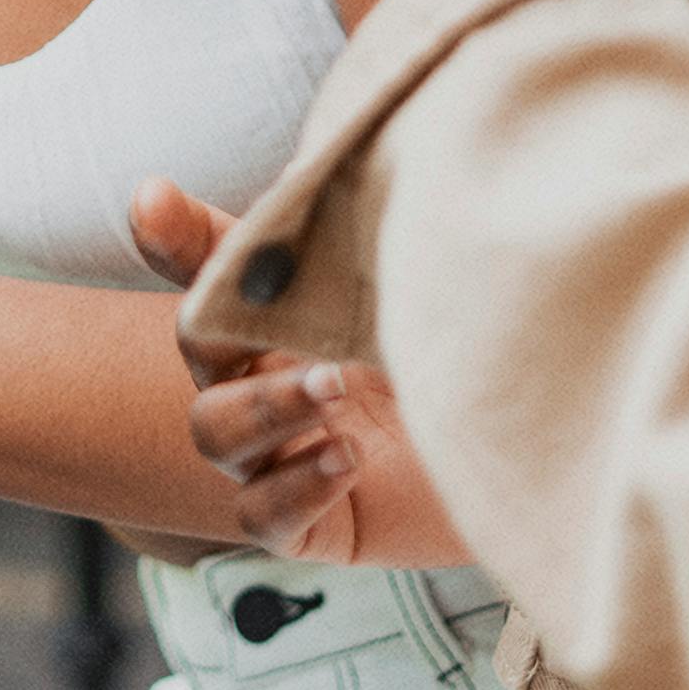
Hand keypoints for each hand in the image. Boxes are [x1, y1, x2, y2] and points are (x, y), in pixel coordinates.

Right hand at [131, 177, 468, 567]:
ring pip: (215, 434)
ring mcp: (284, 454)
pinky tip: (345, 462)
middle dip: (226, 332)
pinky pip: (260, 515)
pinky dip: (293, 487)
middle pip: (199, 351)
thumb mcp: (425, 288)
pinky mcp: (313, 526)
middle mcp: (271, 379)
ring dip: (265, 409)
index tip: (154, 196)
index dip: (177, 233)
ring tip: (333, 393)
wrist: (534, 454)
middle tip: (309, 335)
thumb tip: (323, 163)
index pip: (216, 266)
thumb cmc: (471, 361)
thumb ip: (365, 234)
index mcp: (286, 316)